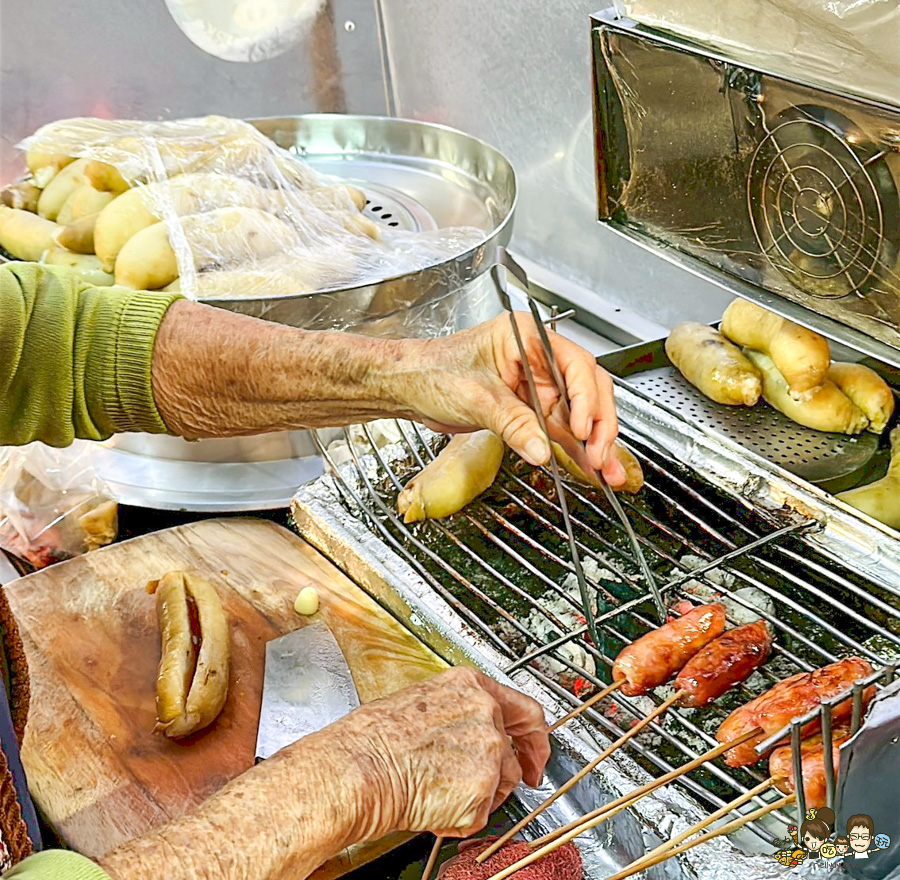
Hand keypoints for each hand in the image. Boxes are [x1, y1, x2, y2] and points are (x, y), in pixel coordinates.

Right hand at [343, 667, 549, 838]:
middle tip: (518, 781)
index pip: (524, 708)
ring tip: (438, 791)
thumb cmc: (373, 738)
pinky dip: (461, 817)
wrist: (358, 769)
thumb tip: (465, 731)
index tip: (535, 749)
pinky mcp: (483, 790)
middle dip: (513, 770)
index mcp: (470, 686)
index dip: (534, 734)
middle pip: (512, 750)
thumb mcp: (421, 701)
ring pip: (500, 783)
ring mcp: (488, 752)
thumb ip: (457, 712)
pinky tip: (433, 805)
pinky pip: (482, 812)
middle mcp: (486, 714)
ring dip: (479, 794)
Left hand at [402, 313, 622, 484]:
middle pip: (586, 389)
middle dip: (598, 424)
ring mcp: (536, 385)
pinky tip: (589, 466)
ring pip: (578, 413)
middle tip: (599, 454)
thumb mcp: (475, 397)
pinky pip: (559, 429)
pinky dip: (574, 449)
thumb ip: (512, 423)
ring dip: (593, 442)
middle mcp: (537, 360)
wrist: (407, 388)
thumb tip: (541, 448)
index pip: (574, 365)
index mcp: (527, 339)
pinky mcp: (529, 409)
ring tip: (605, 469)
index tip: (584, 428)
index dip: (585, 398)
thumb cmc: (431, 372)